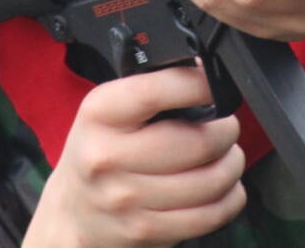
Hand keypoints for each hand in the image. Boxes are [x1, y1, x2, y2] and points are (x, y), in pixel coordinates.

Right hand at [23, 65, 246, 247]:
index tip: (214, 85)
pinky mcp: (145, 230)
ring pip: (210, 181)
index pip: (156, 92)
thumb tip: (205, 73)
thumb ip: (152, 89)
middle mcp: (108, 157)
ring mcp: (126, 199)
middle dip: (226, 131)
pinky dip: (229, 198)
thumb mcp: (109, 110)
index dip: (198, 85)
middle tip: (226, 127)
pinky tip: (224, 187)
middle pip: (197, 142)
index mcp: (100, 115)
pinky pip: (210, 215)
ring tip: (227, 156)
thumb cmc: (99, 151)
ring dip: (232, 165)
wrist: (73, 211)